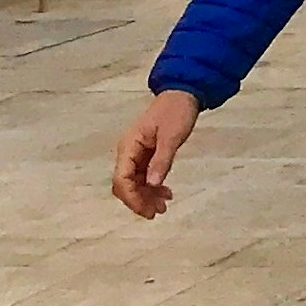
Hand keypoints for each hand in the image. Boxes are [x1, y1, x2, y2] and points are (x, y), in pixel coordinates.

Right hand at [113, 89, 200, 217]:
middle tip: (157, 213)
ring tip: (163, 206)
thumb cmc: (176, 111)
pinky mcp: (146, 154)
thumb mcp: (172, 136)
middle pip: (125, 184)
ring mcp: (136, 153)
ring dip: (146, 196)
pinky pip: (144, 175)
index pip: (122, 179)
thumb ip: (162, 160)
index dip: (132, 197)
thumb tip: (153, 185)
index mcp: (128, 146)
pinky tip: (165, 193)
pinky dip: (153, 186)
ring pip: (135, 182)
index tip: (147, 210)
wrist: (183, 93)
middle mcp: (128, 152)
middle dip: (138, 200)